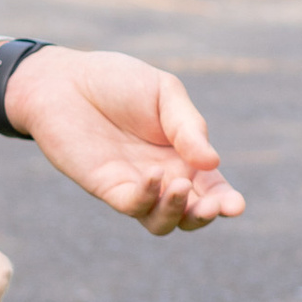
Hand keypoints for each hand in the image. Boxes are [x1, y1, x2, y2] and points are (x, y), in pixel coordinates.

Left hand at [0, 43, 244, 235]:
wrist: (65, 79)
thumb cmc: (117, 82)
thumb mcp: (164, 93)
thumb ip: (188, 127)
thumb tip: (213, 163)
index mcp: (183, 156)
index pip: (212, 189)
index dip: (226, 201)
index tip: (236, 206)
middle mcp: (162, 177)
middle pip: (191, 214)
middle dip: (206, 214)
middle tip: (212, 205)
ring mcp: (134, 185)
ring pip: (162, 222)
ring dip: (176, 213)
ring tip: (179, 186)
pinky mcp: (105, 186)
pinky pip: (131, 206)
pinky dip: (146, 198)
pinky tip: (152, 176)